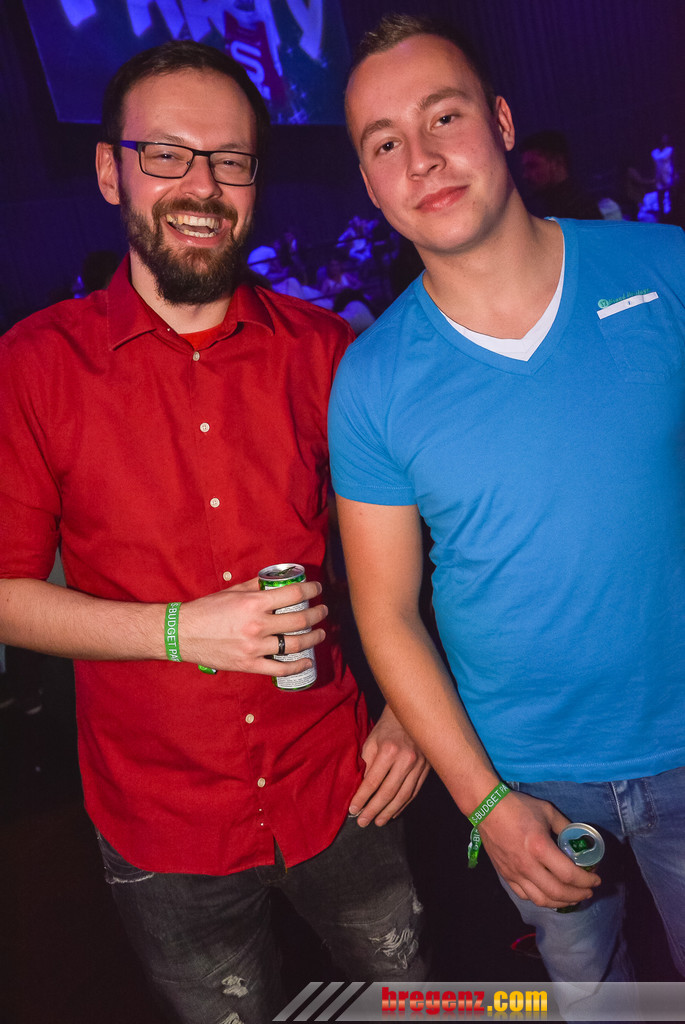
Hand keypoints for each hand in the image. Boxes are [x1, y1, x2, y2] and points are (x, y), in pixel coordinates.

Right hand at [178, 578, 326, 673]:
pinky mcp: (248, 664)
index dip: (311, 590)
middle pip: (299, 619)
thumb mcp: (232, 591)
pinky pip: (279, 668)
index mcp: (253, 603)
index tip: (317, 590)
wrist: (182, 633)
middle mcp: (257, 625)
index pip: (293, 594)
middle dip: (317, 614)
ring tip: (321, 633)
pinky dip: (297, 665)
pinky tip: (307, 661)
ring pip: (294, 644)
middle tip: (323, 611)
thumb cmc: (207, 610)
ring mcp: (254, 647)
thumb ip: (256, 586)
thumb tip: (275, 580)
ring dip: (314, 638)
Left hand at [349, 704, 429, 826]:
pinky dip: (403, 805)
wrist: (411, 716)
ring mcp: (418, 766)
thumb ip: (367, 764)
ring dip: (389, 812)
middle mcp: (406, 760)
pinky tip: (393, 812)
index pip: (373, 781)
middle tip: (363, 822)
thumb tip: (362, 788)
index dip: (362, 798)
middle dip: (373, 810)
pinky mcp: (426, 770)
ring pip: (403, 796)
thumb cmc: (386, 729)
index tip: (353, 809)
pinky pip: (414, 792)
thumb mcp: (371, 742)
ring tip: (377, 822)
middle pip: (388, 792)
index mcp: (389, 751)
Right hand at [478, 790, 600, 907]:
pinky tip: (549, 894)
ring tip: (572, 897)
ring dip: (561, 902)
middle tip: (588, 891)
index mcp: (540, 847)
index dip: (586, 881)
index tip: (596, 880)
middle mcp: (528, 865)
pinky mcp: (505, 875)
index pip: (569, 874)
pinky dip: (541, 899)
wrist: (486, 807)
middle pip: (558, 892)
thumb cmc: (518, 806)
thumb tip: (578, 839)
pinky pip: (525, 895)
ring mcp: (514, 873)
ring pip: (542, 900)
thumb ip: (564, 826)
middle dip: (578, 895)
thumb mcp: (547, 810)